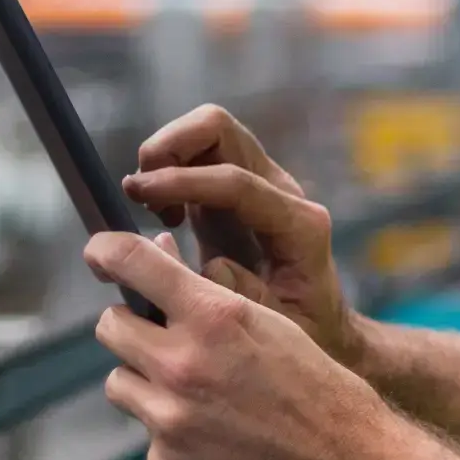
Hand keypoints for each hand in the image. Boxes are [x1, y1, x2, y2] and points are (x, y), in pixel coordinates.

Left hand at [85, 228, 409, 459]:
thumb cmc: (317, 388)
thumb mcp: (270, 322)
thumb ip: (208, 291)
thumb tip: (157, 253)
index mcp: (214, 317)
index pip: (129, 262)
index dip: (105, 251)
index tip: (100, 254)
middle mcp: (182, 365)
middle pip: (110, 325)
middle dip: (134, 326)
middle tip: (167, 338)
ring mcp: (169, 419)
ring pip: (120, 381)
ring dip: (147, 381)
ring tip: (201, 394)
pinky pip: (146, 433)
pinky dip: (171, 432)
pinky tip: (216, 436)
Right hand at [122, 105, 361, 369]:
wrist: (320, 327)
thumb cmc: (305, 330)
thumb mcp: (282, 329)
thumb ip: (248, 298)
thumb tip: (213, 268)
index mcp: (299, 224)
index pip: (236, 180)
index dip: (183, 182)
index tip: (139, 194)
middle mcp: (280, 191)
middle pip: (218, 128)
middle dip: (169, 146)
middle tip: (141, 193)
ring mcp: (256, 185)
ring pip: (204, 133)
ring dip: (164, 156)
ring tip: (151, 207)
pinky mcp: (233, 192)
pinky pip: (195, 157)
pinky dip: (166, 173)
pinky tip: (164, 218)